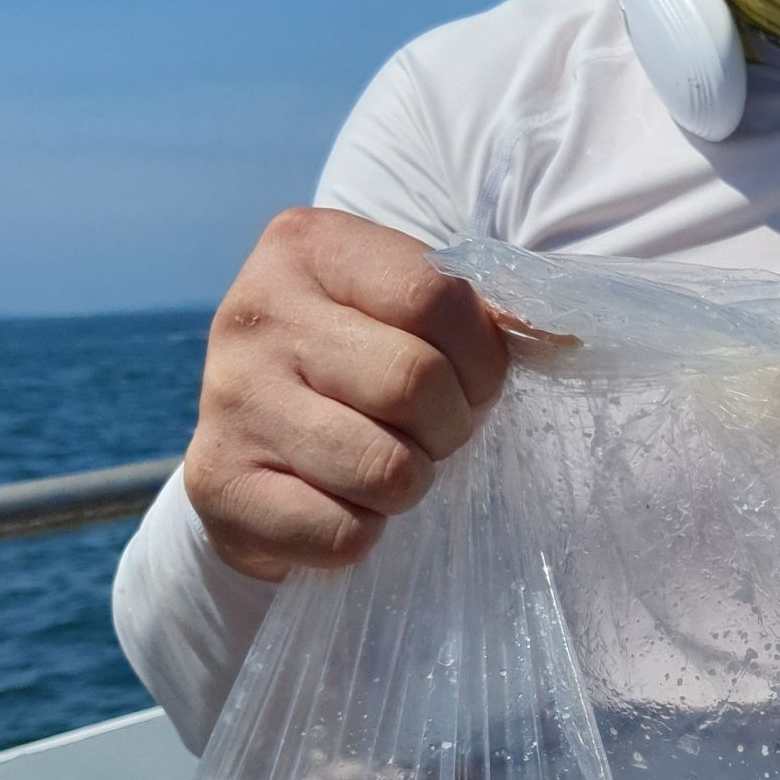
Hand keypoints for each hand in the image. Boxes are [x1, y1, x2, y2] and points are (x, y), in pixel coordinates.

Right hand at [185, 208, 509, 580]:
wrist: (253, 448)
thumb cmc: (357, 368)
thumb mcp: (404, 314)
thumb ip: (476, 312)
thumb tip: (562, 335)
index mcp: (308, 245)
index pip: (436, 296)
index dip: (482, 357)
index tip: (475, 383)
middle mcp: (254, 311)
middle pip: (414, 382)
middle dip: (450, 426)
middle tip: (431, 434)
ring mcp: (228, 398)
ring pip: (383, 468)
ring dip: (411, 484)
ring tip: (388, 466)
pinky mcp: (217, 483)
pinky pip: (340, 532)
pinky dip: (363, 534)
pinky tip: (341, 503)